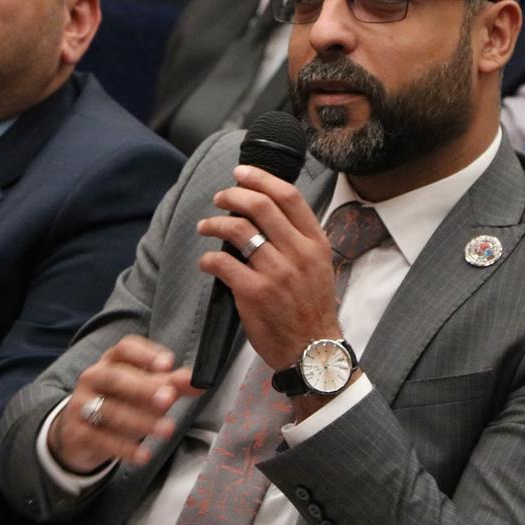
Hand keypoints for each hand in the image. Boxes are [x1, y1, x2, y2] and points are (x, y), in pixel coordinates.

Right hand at [48, 335, 200, 472]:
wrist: (78, 433)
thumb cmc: (119, 403)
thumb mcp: (144, 391)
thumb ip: (170, 384)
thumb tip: (198, 381)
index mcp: (111, 361)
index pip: (125, 349)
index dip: (146, 354)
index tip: (168, 364)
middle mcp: (94, 378)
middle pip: (115, 377)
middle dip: (143, 388)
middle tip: (169, 399)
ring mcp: (82, 404)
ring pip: (110, 410)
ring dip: (140, 420)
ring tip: (166, 430)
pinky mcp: (77, 432)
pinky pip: (101, 439)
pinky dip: (125, 448)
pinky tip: (144, 455)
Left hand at [197, 164, 341, 373]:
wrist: (312, 351)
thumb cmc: (311, 309)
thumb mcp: (319, 266)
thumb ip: (298, 239)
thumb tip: (266, 211)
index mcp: (315, 243)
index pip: (288, 196)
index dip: (261, 178)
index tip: (241, 173)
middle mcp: (298, 253)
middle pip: (259, 206)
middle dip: (232, 196)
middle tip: (219, 198)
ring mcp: (276, 273)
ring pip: (237, 230)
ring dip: (214, 223)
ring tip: (205, 226)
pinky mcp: (254, 293)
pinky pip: (222, 263)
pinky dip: (208, 258)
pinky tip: (206, 262)